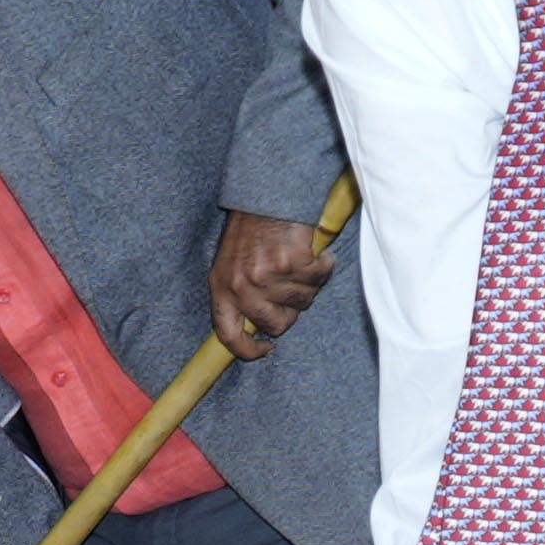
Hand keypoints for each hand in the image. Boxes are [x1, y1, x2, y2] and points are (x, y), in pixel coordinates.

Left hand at [208, 207, 334, 358]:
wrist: (267, 194)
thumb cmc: (251, 229)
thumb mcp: (231, 264)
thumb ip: (239, 295)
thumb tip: (259, 328)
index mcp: (221, 288)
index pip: (229, 336)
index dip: (249, 351)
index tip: (267, 348)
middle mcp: (242, 286)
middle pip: (277, 324)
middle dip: (291, 310)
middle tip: (292, 287)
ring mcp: (267, 276)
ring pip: (303, 302)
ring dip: (309, 284)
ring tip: (300, 261)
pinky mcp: (291, 263)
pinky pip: (318, 278)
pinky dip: (323, 265)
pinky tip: (316, 252)